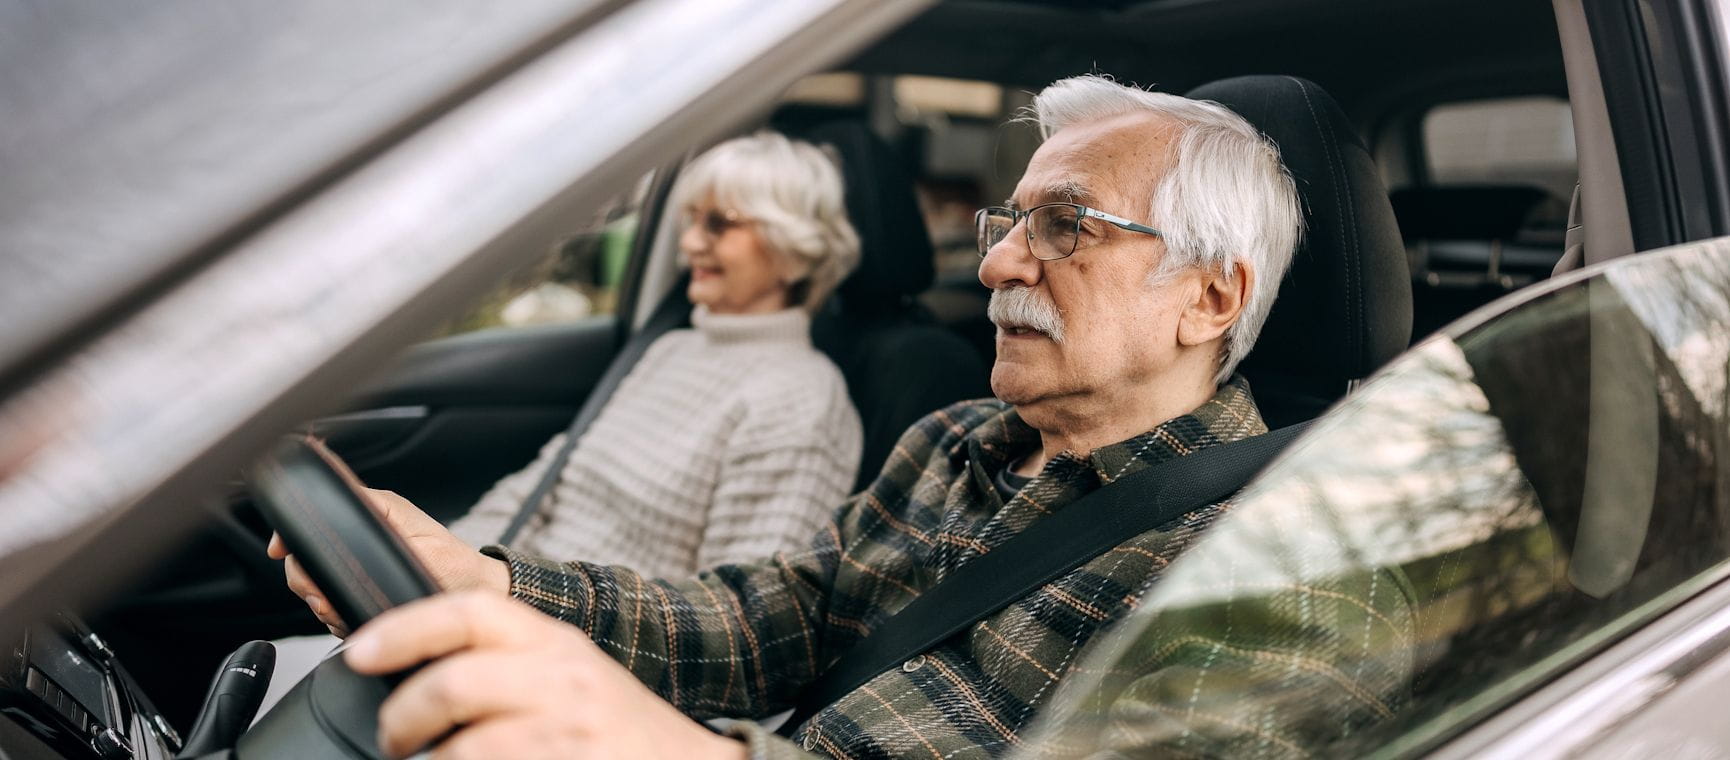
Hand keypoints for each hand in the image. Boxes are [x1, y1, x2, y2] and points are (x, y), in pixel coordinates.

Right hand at [266, 488, 509, 635]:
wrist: (472, 602)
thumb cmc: (450, 561)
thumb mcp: (402, 520)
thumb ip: (362, 502)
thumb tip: (328, 474)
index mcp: (367, 519)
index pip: (308, 526)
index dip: (289, 540)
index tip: (282, 551)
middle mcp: (360, 545)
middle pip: (302, 564)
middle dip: (308, 583)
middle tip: (327, 595)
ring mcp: (360, 575)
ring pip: (313, 592)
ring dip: (324, 604)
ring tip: (347, 607)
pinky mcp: (364, 600)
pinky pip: (332, 612)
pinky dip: (338, 618)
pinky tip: (355, 618)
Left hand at [344, 592, 747, 759]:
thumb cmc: (614, 725)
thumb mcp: (565, 672)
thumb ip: (504, 660)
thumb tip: (417, 665)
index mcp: (552, 640)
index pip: (469, 611)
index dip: (404, 627)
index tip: (358, 651)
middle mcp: (560, 677)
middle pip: (454, 681)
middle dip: (402, 715)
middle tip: (392, 736)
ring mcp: (567, 729)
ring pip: (466, 745)